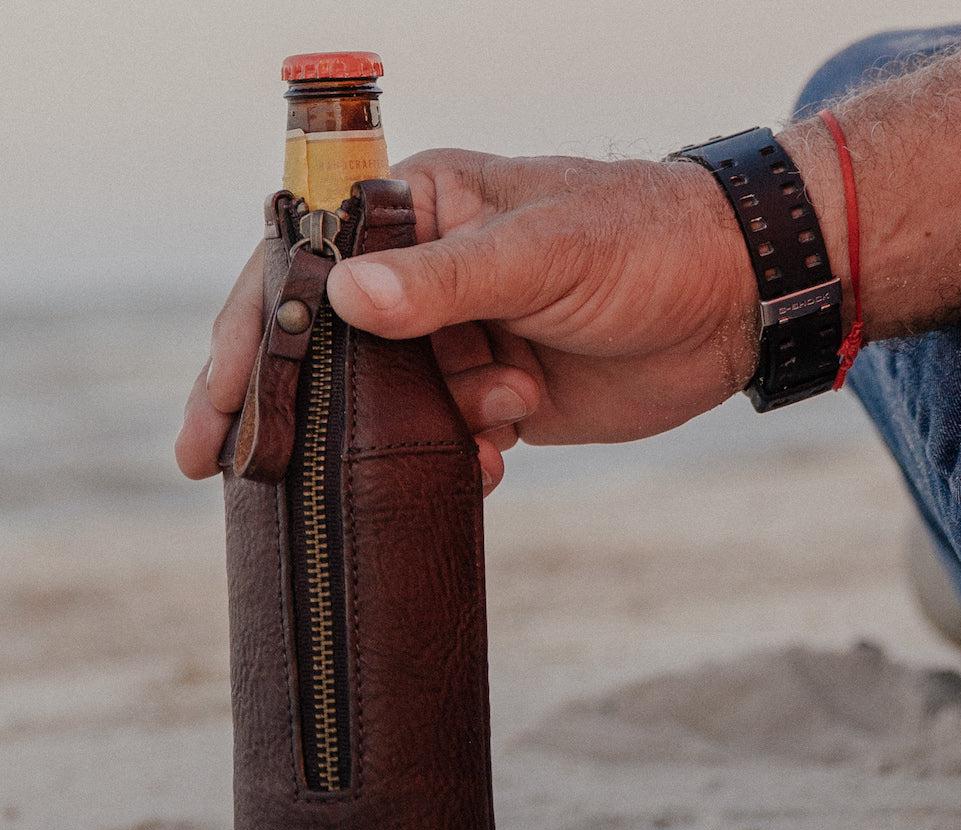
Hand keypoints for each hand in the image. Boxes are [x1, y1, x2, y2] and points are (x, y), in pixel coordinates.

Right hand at [176, 150, 758, 491]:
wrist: (732, 302)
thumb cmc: (643, 244)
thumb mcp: (543, 251)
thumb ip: (444, 280)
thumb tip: (346, 298)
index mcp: (419, 213)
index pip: (306, 271)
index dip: (250, 338)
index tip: (215, 409)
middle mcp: (428, 278)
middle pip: (332, 349)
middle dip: (298, 410)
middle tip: (234, 471)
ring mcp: (460, 341)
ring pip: (392, 405)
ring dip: (421, 432)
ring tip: (495, 424)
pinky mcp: (496, 394)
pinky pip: (447, 437)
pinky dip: (464, 457)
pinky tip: (498, 460)